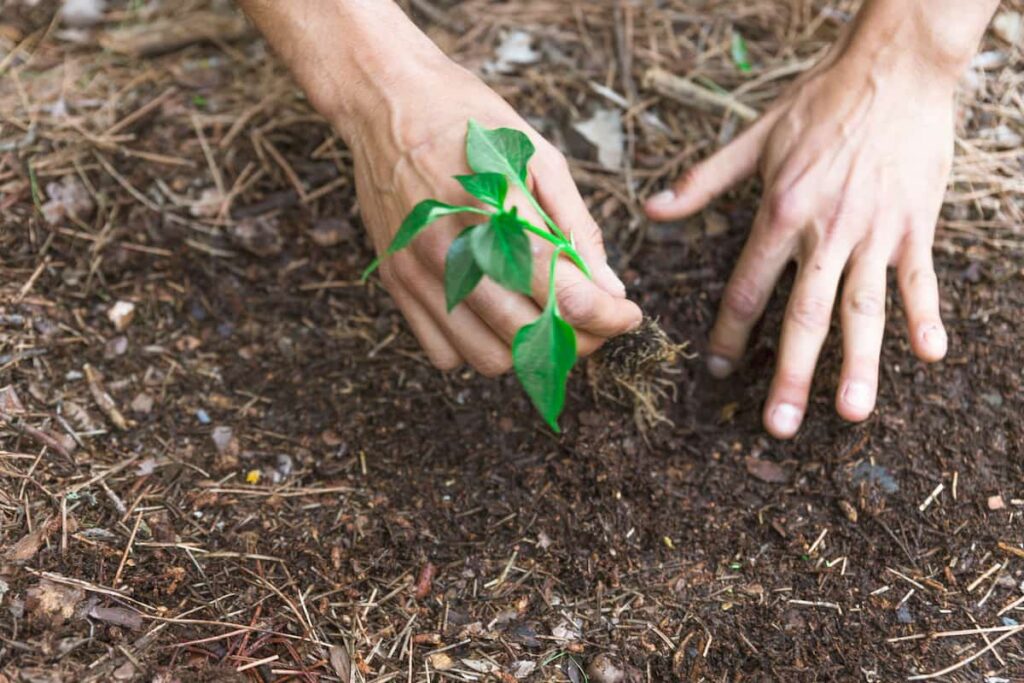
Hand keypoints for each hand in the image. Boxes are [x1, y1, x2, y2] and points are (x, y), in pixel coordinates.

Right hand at [344, 64, 640, 374]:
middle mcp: (452, 250)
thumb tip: (610, 287)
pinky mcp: (396, 283)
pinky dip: (477, 347)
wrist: (387, 99)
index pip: (562, 294)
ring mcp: (419, 272)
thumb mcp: (538, 155)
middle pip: (528, 337)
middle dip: (577, 340)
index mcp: (496, 212)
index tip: (627, 315)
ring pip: (487, 358)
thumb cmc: (469, 119)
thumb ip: (575, 226)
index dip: (607, 317)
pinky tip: (494, 314)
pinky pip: (444, 354)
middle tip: (593, 319)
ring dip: (526, 351)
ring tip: (544, 319)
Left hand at [645, 34, 958, 437]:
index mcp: (780, 213)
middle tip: (779, 427)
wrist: (895, 65)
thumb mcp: (754, 137)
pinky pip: (920, 278)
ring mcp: (876, 231)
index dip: (730, 332)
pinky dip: (925, 315)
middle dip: (791, 375)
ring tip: (850, 413)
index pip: (747, 288)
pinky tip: (930, 356)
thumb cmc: (820, 100)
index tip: (719, 369)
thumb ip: (703, 181)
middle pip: (805, 315)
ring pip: (864, 308)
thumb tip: (651, 210)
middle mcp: (827, 231)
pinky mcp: (917, 224)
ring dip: (859, 363)